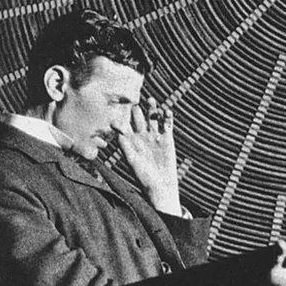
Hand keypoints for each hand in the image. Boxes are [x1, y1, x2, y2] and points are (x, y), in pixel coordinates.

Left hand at [117, 97, 180, 213]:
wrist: (161, 185)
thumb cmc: (143, 177)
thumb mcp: (132, 162)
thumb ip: (126, 148)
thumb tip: (118, 134)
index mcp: (130, 140)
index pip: (124, 125)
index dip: (121, 118)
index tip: (118, 112)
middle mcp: (142, 135)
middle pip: (138, 117)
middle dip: (136, 110)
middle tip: (134, 102)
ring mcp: (155, 135)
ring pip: (153, 117)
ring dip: (152, 108)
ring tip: (150, 100)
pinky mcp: (167, 138)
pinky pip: (167, 124)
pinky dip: (167, 117)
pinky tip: (166, 111)